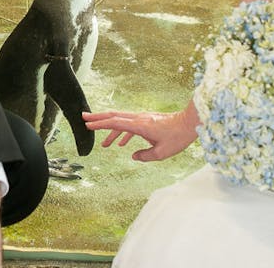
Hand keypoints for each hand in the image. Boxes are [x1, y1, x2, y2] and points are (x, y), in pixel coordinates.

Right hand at [83, 102, 199, 161]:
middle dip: (98, 118)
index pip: (115, 122)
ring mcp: (143, 119)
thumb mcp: (161, 153)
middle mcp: (139, 119)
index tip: (88, 125)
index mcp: (140, 125)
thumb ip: (145, 156)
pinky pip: (131, 126)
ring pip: (122, 121)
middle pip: (114, 116)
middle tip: (84, 118)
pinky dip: (123, 133)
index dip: (100, 124)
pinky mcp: (148, 121)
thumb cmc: (177, 138)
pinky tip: (122, 144)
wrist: (189, 124)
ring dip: (110, 129)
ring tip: (102, 144)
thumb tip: (133, 156)